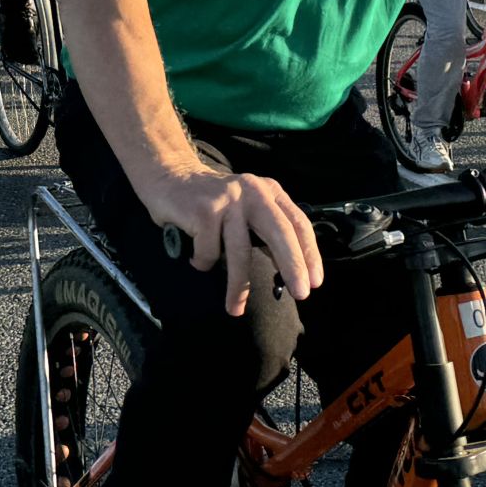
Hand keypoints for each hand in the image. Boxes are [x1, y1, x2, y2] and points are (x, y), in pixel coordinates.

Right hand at [142, 165, 324, 316]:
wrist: (170, 177)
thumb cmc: (214, 203)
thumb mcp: (248, 209)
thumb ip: (267, 232)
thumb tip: (290, 272)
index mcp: (269, 192)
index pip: (298, 223)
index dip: (309, 254)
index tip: (315, 282)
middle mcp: (253, 191)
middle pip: (280, 232)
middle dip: (293, 266)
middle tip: (301, 294)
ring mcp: (228, 199)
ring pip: (240, 251)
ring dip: (238, 286)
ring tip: (234, 309)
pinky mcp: (203, 210)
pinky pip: (209, 252)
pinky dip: (203, 262)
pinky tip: (197, 257)